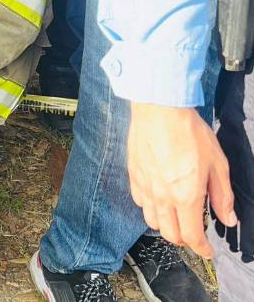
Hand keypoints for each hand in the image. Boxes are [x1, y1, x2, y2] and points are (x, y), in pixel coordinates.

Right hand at [127, 102, 235, 257]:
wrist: (159, 111)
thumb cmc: (189, 132)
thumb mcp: (217, 164)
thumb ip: (222, 195)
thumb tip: (228, 218)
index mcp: (186, 196)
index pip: (192, 235)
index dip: (201, 248)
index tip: (207, 251)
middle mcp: (163, 197)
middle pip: (170, 233)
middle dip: (184, 241)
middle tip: (194, 236)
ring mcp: (145, 187)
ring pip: (152, 221)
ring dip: (166, 227)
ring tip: (176, 220)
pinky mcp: (134, 176)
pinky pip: (140, 202)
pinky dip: (150, 209)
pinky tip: (158, 200)